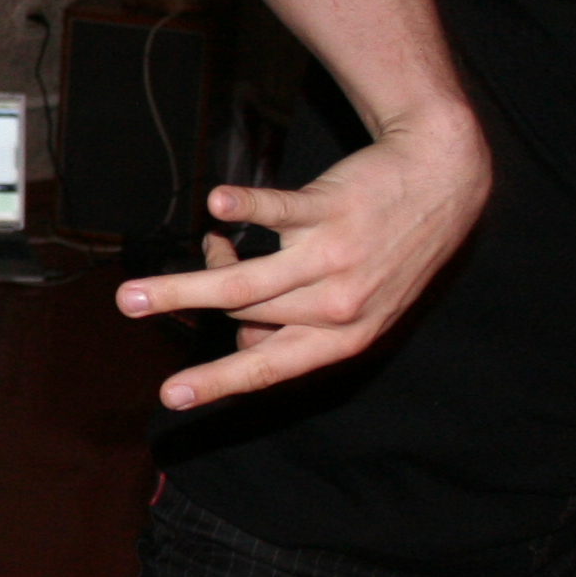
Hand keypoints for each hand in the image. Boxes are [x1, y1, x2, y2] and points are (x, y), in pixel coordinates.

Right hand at [114, 108, 492, 410]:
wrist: (444, 180)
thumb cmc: (392, 245)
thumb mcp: (365, 302)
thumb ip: (303, 323)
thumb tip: (239, 334)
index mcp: (345, 336)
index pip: (269, 368)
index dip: (216, 383)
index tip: (171, 396)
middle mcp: (339, 306)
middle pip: (243, 312)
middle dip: (190, 300)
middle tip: (134, 303)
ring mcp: (334, 259)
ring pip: (244, 283)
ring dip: (181, 288)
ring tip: (131, 294)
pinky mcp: (329, 209)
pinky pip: (279, 211)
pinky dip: (244, 205)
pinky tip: (217, 202)